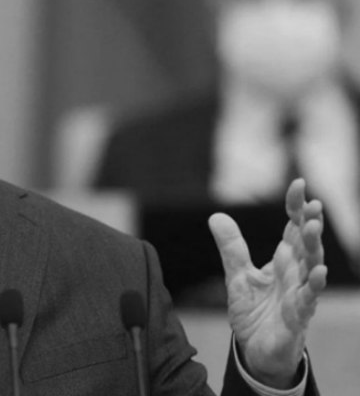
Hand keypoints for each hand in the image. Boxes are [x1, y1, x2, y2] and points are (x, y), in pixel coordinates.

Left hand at [209, 179, 326, 388]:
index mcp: (283, 262)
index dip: (296, 207)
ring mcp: (299, 295)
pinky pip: (308, 299)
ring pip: (311, 267)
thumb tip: (216, 216)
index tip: (299, 184)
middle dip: (310, 224)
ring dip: (313, 248)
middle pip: (306, 245)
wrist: (255, 350)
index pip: (293, 229)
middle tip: (312, 205)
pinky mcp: (298, 317)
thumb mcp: (238, 276)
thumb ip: (231, 248)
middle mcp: (295, 274)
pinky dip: (313, 286)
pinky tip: (318, 272)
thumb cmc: (254, 312)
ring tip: (312, 228)